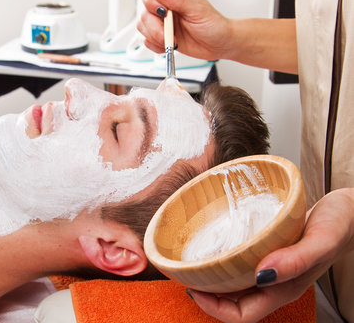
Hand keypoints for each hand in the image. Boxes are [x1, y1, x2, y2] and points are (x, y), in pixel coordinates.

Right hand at [137, 0, 231, 60]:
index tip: (162, 13)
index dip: (149, 1)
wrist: (220, 44)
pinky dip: (156, 46)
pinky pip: (148, 42)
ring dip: (155, 38)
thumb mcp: (197, 9)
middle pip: (143, 13)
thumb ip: (177, 0)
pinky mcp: (161, 38)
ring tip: (172, 41)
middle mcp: (164, 8)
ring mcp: (162, 24)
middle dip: (154, 26)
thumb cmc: (213, 25)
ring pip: (143, 28)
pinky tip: (170, 45)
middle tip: (169, 34)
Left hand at [187, 188, 353, 322]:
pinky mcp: (270, 251)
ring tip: (194, 262)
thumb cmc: (340, 225)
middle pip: (234, 302)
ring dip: (213, 278)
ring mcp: (272, 267)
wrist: (349, 211)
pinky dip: (225, 260)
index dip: (216, 309)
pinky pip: (241, 263)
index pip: (243, 315)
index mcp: (284, 288)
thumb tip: (262, 275)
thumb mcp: (321, 240)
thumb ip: (296, 260)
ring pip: (235, 284)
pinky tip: (216, 245)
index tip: (194, 289)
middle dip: (207, 295)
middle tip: (186, 274)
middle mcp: (274, 281)